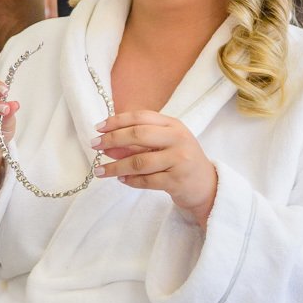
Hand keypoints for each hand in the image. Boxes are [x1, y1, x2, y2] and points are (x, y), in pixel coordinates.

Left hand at [91, 110, 217, 229]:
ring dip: (116, 166)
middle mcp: (178, 139)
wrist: (207, 185)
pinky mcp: (177, 181)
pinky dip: (130, 180)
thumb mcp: (162, 145)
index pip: (141, 117)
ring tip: (101, 171)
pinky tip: (121, 179)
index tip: (98, 128)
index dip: (117, 121)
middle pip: (138, 135)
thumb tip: (106, 147)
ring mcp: (179, 160)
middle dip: (112, 140)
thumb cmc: (180, 161)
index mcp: (173, 125)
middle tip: (95, 147)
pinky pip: (146, 181)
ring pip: (139, 162)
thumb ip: (136, 144)